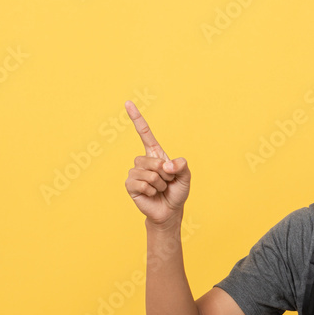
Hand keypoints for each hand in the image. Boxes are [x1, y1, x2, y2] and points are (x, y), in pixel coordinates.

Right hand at [123, 100, 190, 226]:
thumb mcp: (185, 177)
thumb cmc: (177, 192)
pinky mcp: (130, 185)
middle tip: (167, 182)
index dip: (137, 119)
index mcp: (155, 154)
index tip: (128, 103)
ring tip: (160, 189)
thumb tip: (166, 165)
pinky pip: (141, 184)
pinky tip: (152, 194)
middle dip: (164, 174)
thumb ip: (181, 166)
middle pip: (151, 160)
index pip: (144, 134)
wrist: (169, 211)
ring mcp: (135, 173)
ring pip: (148, 173)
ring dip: (159, 184)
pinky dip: (151, 191)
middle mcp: (143, 161)